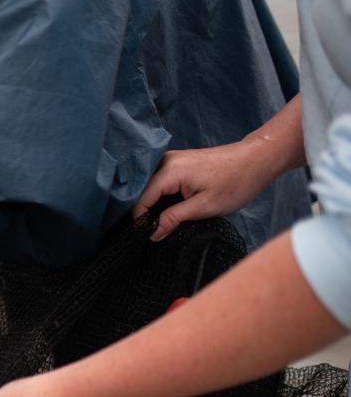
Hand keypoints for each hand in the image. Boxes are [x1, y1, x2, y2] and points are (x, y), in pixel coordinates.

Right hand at [134, 139, 283, 241]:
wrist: (256, 159)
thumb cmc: (236, 182)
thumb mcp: (204, 206)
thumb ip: (174, 219)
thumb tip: (152, 233)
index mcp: (169, 171)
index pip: (141, 199)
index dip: (141, 220)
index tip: (145, 237)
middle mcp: (164, 161)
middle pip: (142, 192)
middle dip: (145, 213)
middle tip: (155, 232)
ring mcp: (169, 160)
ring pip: (150, 187)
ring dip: (153, 205)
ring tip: (162, 222)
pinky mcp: (176, 162)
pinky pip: (159, 182)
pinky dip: (161, 196)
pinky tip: (168, 208)